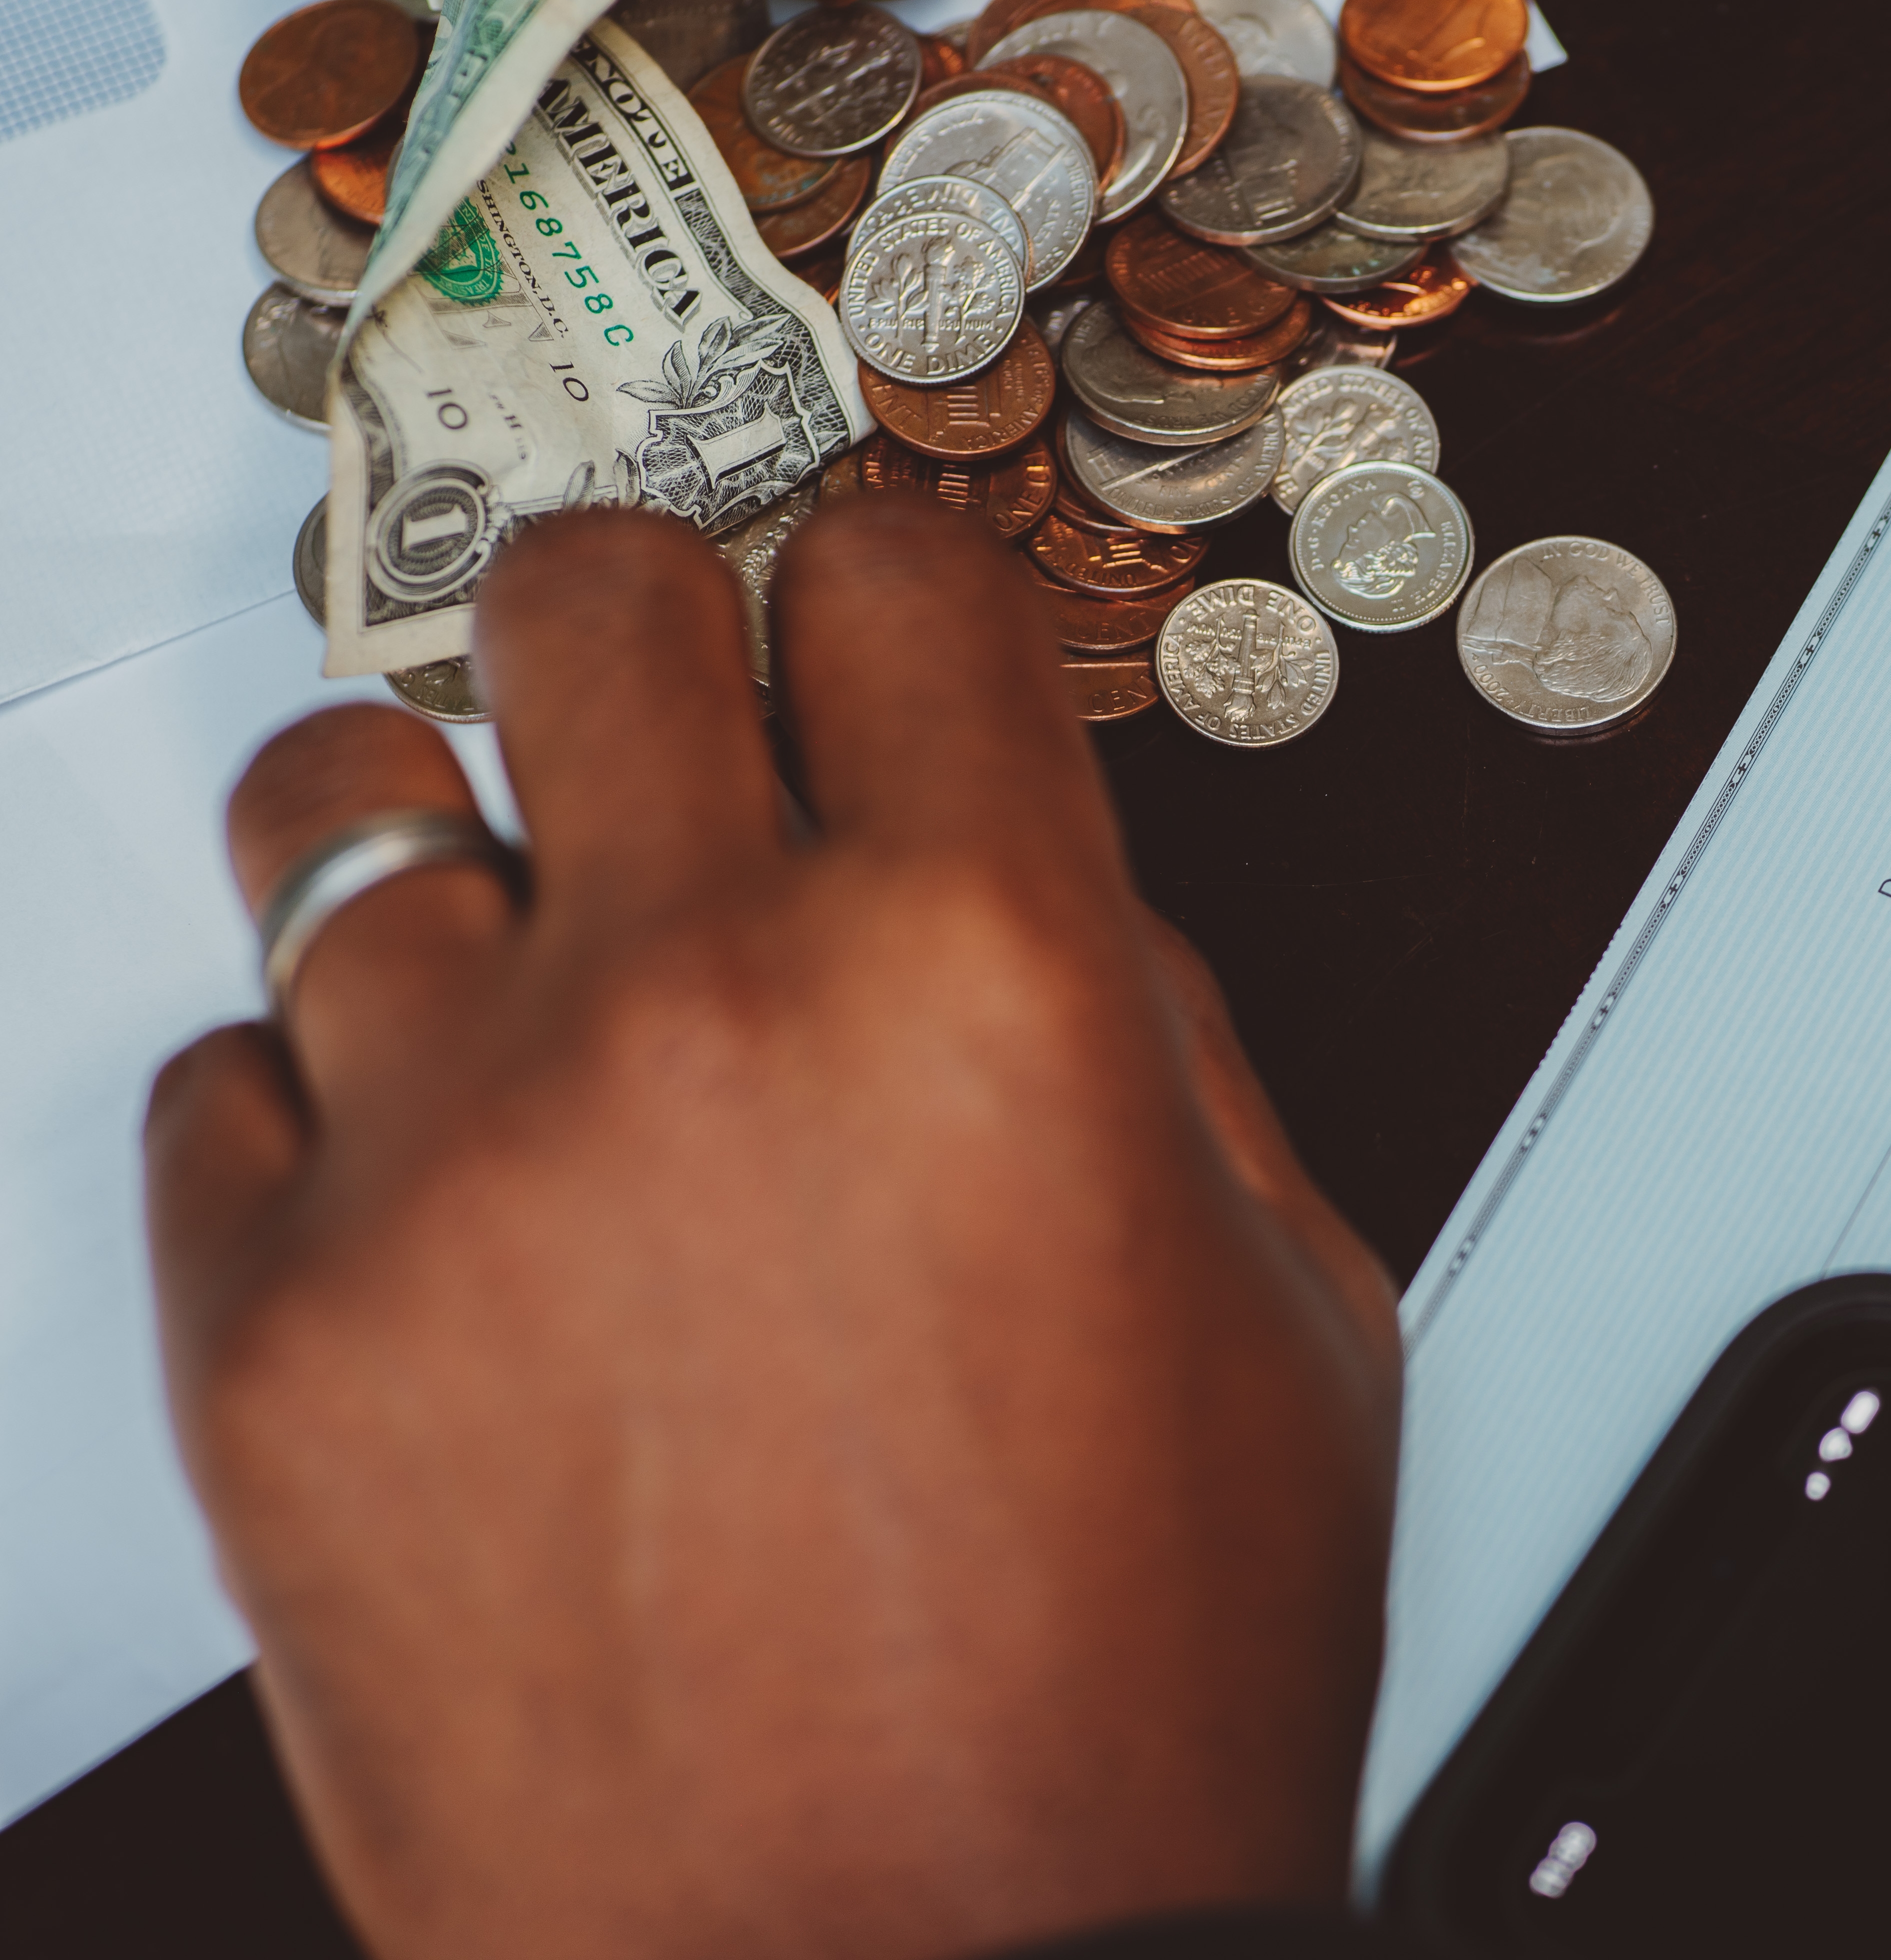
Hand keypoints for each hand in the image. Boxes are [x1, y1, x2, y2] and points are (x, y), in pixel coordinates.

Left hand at [142, 503, 1400, 1959]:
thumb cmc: (1116, 1691)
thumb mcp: (1284, 1308)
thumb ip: (1150, 1030)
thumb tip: (1028, 890)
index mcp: (992, 977)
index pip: (892, 581)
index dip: (888, 588)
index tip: (865, 631)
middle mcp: (705, 1011)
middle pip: (593, 602)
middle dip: (659, 640)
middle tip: (681, 726)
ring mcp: (456, 1163)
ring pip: (342, 802)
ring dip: (455, 848)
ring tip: (522, 951)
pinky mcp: (272, 1336)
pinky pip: (223, 1076)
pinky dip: (330, 1105)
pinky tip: (446, 1196)